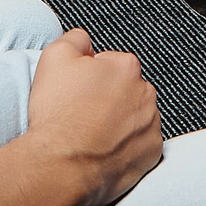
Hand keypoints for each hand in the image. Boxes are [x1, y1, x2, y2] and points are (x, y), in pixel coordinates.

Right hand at [23, 29, 164, 205]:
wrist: (60, 167)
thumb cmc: (58, 116)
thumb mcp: (54, 57)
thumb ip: (75, 38)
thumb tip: (84, 40)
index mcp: (126, 67)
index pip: (110, 63)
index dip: (89, 77)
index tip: (76, 92)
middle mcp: (145, 93)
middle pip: (125, 89)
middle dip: (107, 98)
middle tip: (82, 114)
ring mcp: (151, 125)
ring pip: (134, 116)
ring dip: (118, 122)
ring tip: (91, 135)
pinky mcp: (151, 153)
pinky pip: (140, 144)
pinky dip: (126, 146)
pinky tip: (104, 150)